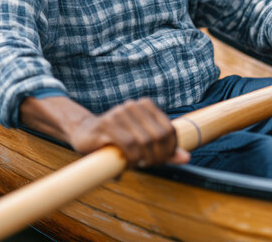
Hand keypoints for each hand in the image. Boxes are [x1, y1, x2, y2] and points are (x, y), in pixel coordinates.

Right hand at [69, 98, 189, 167]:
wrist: (85, 134)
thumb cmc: (118, 139)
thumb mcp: (144, 143)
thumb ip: (165, 150)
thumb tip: (187, 158)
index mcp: (146, 105)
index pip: (170, 130)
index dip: (170, 150)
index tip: (162, 160)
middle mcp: (133, 106)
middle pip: (159, 136)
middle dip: (158, 156)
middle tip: (150, 165)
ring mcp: (119, 113)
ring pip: (145, 141)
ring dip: (145, 159)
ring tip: (139, 164)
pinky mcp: (106, 124)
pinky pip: (129, 145)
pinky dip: (133, 159)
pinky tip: (129, 163)